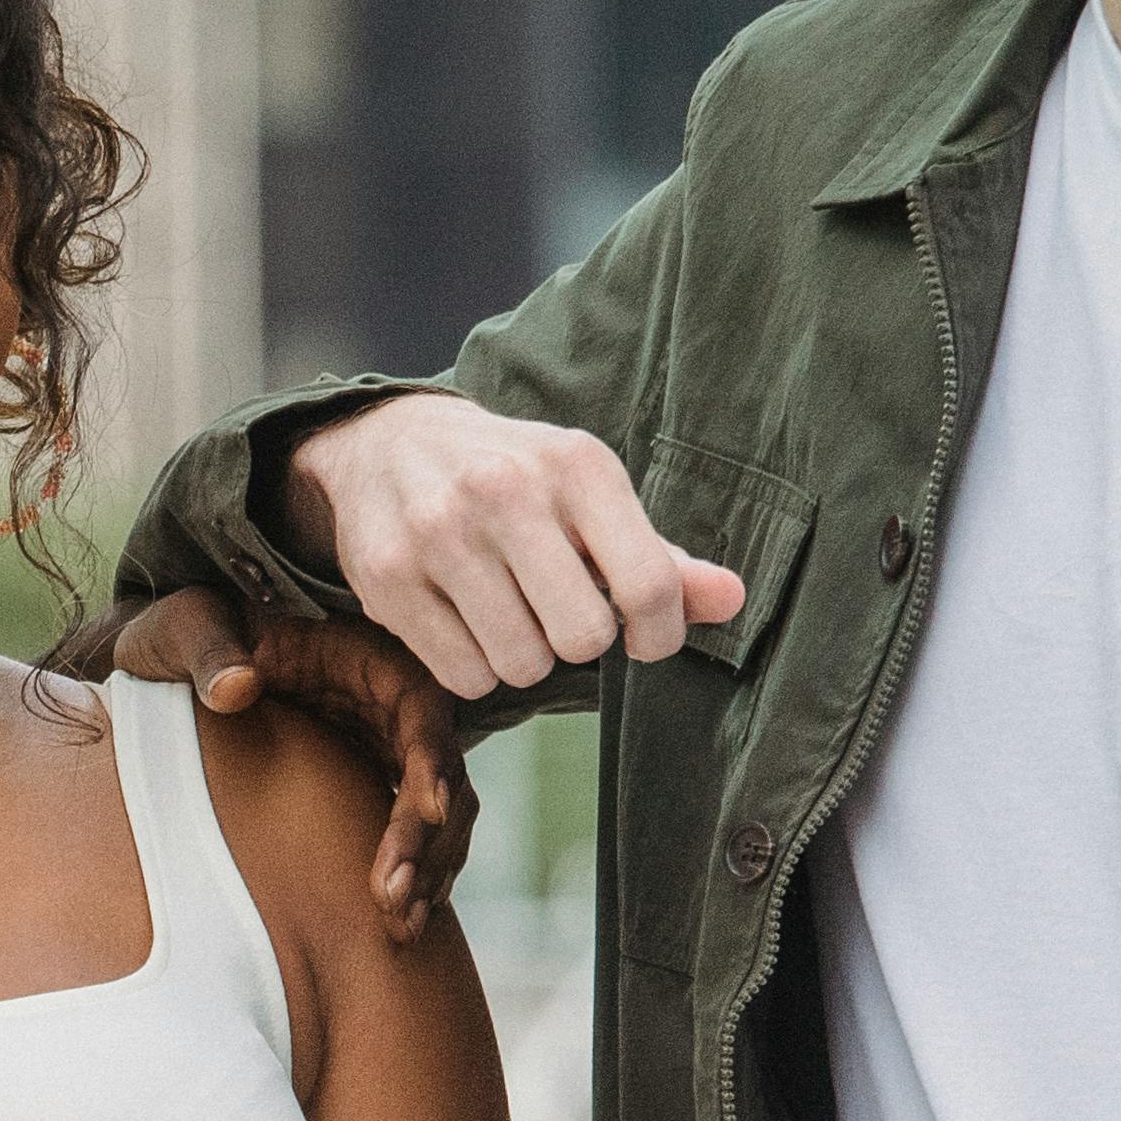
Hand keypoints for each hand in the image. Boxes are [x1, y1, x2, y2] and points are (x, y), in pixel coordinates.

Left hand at [102, 589, 474, 939]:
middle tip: (393, 898)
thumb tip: (236, 687)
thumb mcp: (187, 627)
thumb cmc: (185, 632)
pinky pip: (409, 835)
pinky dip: (410, 876)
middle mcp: (390, 705)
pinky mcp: (369, 783)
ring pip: (437, 816)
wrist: (171, 660)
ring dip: (426, 871)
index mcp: (367, 655)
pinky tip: (397, 924)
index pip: (423, 706)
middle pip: (440, 774)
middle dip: (427, 838)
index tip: (429, 807)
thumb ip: (210, 647)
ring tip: (400, 928)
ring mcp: (385, 748)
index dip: (434, 758)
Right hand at [290, 393, 744, 699]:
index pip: (648, 586)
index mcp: (576, 464)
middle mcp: (505, 489)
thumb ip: (662, 557)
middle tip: (560, 616)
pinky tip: (465, 621)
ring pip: (520, 664)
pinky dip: (474, 668)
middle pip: (583, 638)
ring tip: (509, 614)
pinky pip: (463, 675)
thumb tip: (733, 600)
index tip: (643, 634)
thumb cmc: (515, 482)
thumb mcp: (591, 498)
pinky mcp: (387, 575)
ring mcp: (439, 532)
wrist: (388, 444)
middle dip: (580, 644)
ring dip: (525, 657)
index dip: (659, 634)